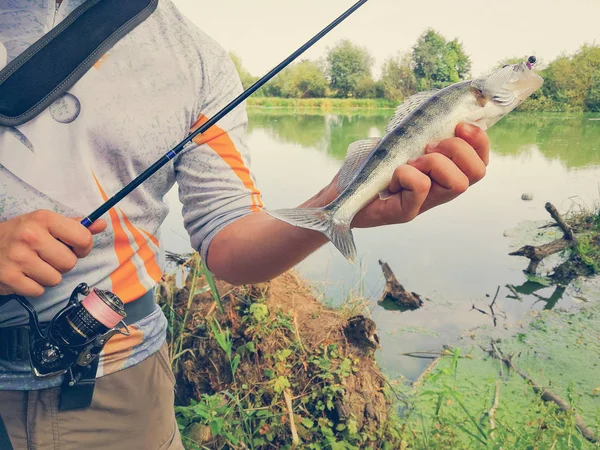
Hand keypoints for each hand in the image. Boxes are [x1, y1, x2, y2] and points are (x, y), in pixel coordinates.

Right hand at [0, 211, 106, 296]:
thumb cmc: (21, 235)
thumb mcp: (45, 224)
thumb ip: (75, 226)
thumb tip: (101, 225)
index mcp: (44, 219)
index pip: (83, 238)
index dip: (84, 247)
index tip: (74, 248)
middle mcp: (30, 236)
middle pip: (70, 262)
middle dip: (62, 264)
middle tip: (47, 257)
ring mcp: (18, 257)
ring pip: (56, 279)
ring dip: (48, 276)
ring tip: (34, 265)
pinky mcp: (10, 277)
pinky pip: (39, 290)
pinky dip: (34, 286)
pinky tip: (24, 274)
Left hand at [350, 123, 488, 227]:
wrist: (337, 197)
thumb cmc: (366, 169)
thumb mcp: (395, 143)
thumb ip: (416, 131)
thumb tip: (435, 111)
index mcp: (442, 174)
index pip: (480, 161)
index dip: (479, 141)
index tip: (459, 126)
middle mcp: (439, 191)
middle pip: (477, 173)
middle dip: (457, 149)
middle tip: (428, 147)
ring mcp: (424, 204)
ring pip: (457, 184)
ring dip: (434, 162)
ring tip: (410, 162)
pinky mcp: (405, 213)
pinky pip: (421, 187)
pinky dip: (407, 173)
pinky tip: (392, 177)